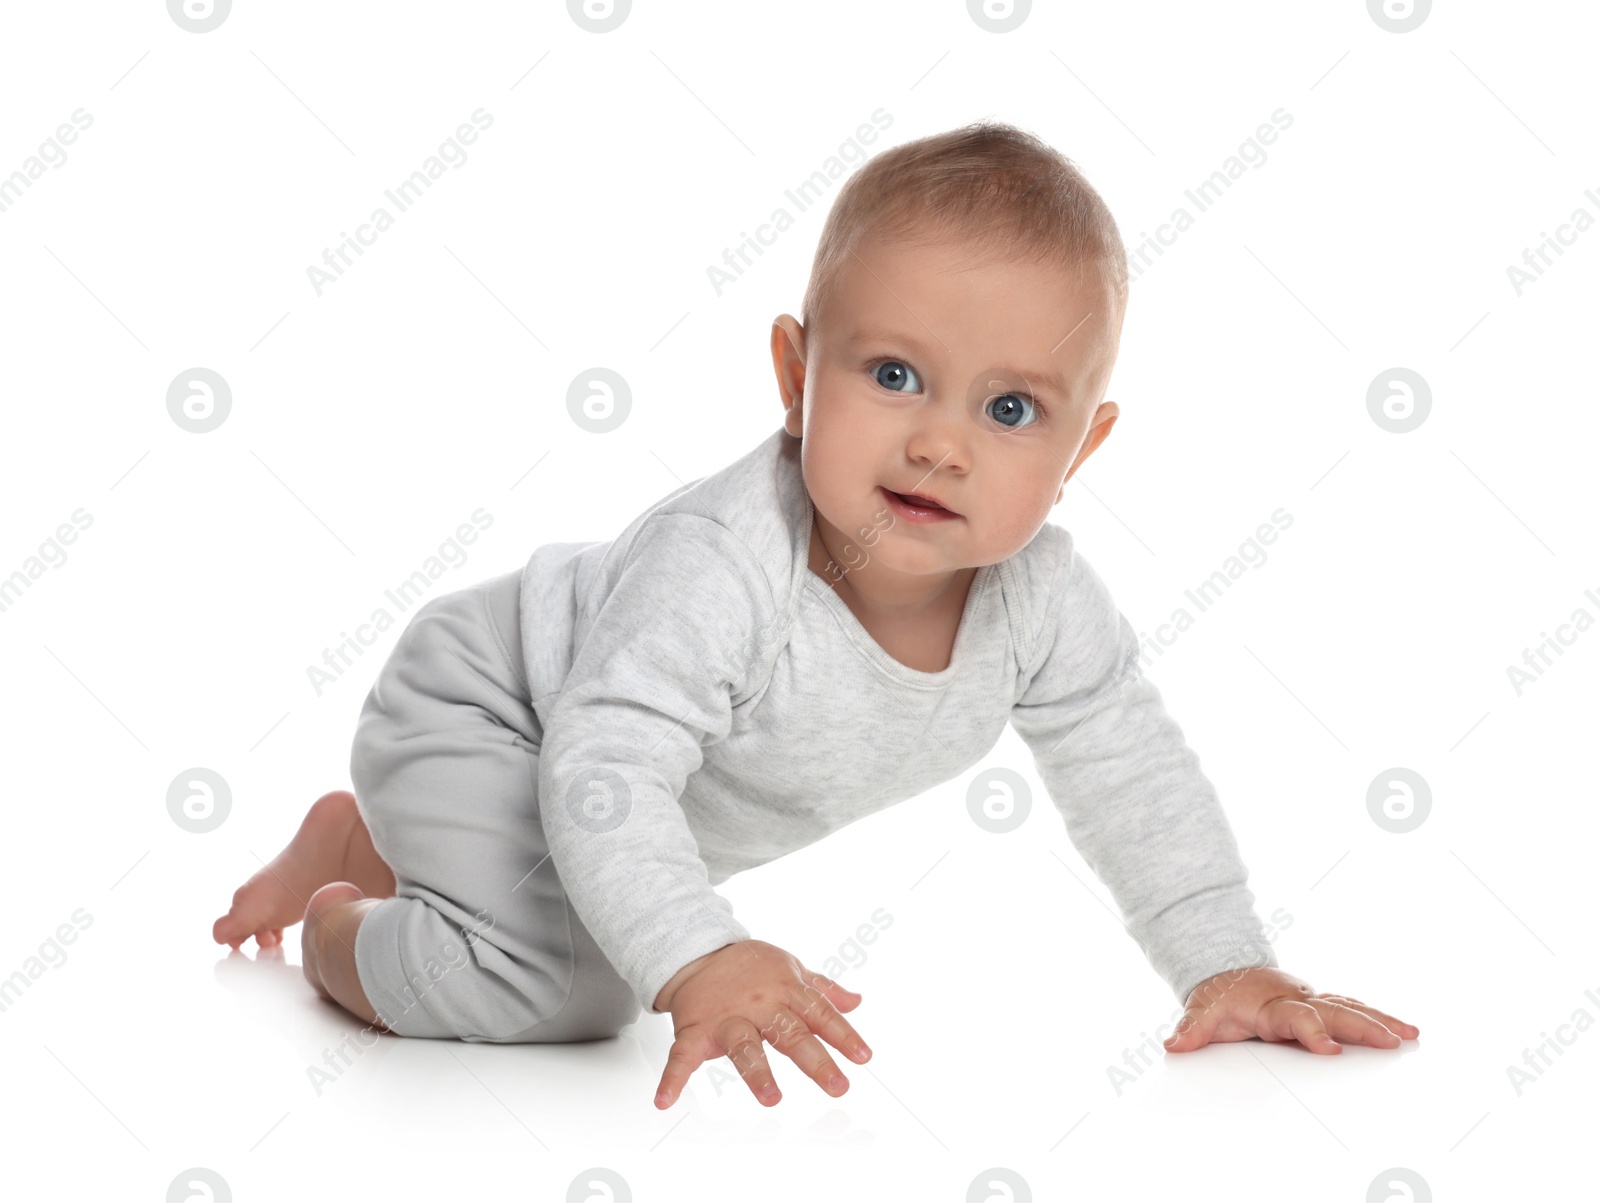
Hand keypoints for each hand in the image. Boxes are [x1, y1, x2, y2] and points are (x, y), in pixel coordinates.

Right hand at [652, 939, 871, 1108]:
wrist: (697, 950)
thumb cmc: (748, 966)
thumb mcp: (791, 969)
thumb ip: (823, 989)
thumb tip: (856, 1002)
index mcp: (786, 991)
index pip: (820, 1014)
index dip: (843, 1035)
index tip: (863, 1057)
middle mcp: (760, 1006)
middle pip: (790, 1033)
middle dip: (815, 1060)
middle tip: (838, 1085)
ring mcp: (727, 1019)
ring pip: (744, 1046)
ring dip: (758, 1072)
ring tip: (771, 1097)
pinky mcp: (696, 1031)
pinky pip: (682, 1056)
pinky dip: (673, 1078)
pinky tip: (665, 1100)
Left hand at [1163, 966, 1418, 1054]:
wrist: (1228, 970)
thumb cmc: (1220, 995)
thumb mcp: (1202, 1010)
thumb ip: (1192, 1028)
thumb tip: (1173, 1043)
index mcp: (1272, 1005)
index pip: (1296, 1019)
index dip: (1312, 1033)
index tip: (1330, 1050)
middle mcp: (1298, 999)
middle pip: (1335, 1011)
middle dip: (1363, 1026)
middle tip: (1392, 1041)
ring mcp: (1312, 1000)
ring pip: (1350, 1007)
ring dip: (1380, 1020)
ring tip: (1410, 1035)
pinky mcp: (1321, 1005)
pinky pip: (1352, 1008)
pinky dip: (1377, 1017)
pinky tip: (1402, 1031)